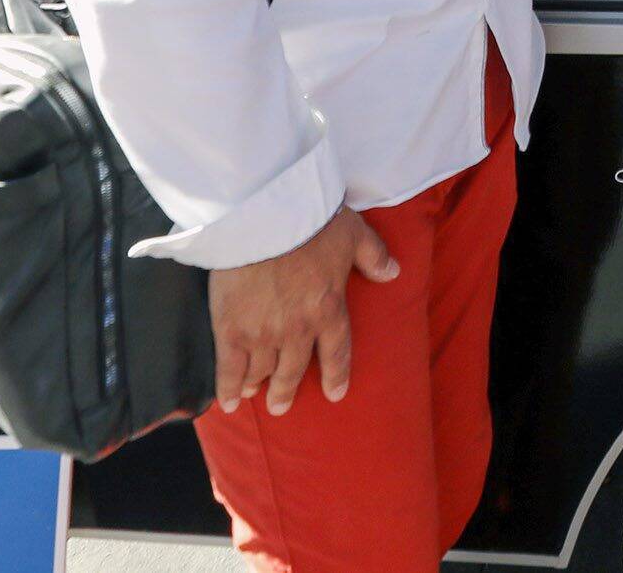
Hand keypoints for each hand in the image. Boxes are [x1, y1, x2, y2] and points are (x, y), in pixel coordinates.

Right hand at [209, 206, 398, 415]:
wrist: (264, 218)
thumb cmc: (312, 222)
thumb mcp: (354, 234)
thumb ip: (374, 256)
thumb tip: (393, 272)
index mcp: (330, 310)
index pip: (337, 352)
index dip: (337, 375)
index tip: (335, 394)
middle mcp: (298, 330)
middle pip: (293, 370)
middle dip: (287, 390)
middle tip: (282, 405)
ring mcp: (263, 333)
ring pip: (262, 371)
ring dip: (259, 385)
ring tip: (254, 394)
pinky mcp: (230, 329)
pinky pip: (229, 369)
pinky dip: (228, 388)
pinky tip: (229, 403)